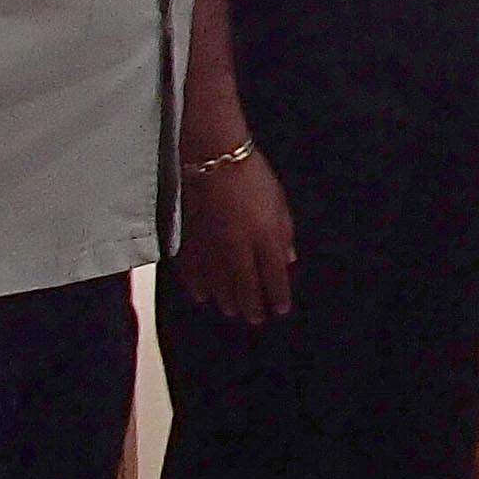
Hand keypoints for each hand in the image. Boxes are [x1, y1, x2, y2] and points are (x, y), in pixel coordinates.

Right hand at [177, 148, 296, 325]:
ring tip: (232, 312)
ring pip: (218, 283)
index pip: (274, 275)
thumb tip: (288, 260)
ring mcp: (212, 246)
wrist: (213, 159)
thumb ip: (284, 233)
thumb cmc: (254, 177)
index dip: (278, 295)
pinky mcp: (190, 240)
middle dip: (252, 305)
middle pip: (246, 285)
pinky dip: (198, 286)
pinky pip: (193, 271)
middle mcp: (238, 248)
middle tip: (256, 320)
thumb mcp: (280, 203)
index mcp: (265, 237)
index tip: (281, 309)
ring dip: (227, 301)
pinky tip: (203, 296)